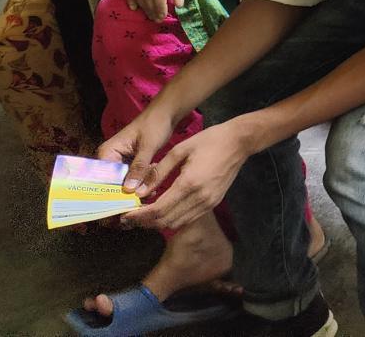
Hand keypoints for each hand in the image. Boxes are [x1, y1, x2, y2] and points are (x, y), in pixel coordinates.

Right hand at [100, 109, 175, 195]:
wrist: (166, 113)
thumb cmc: (155, 124)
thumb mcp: (148, 146)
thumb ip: (139, 167)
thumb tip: (128, 190)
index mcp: (107, 153)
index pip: (103, 179)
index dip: (112, 194)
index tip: (125, 206)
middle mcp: (109, 159)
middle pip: (112, 184)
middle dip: (126, 194)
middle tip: (142, 202)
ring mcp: (119, 162)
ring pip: (123, 184)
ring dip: (136, 189)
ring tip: (151, 193)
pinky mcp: (129, 164)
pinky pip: (131, 179)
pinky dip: (141, 183)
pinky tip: (153, 185)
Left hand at [122, 122, 251, 233]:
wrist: (240, 141)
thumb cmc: (209, 141)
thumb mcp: (180, 150)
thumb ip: (158, 172)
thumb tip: (139, 191)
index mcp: (189, 183)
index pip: (158, 209)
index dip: (139, 216)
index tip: (125, 215)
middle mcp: (199, 198)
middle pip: (165, 221)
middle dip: (145, 222)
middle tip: (130, 216)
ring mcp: (208, 203)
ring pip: (176, 223)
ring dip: (158, 222)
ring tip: (144, 214)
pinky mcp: (213, 203)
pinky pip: (188, 218)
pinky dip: (172, 218)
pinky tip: (164, 209)